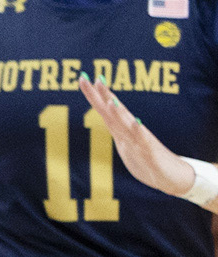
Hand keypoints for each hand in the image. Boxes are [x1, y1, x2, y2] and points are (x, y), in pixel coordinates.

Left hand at [83, 78, 198, 199]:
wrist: (172, 178)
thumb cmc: (147, 160)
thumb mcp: (126, 145)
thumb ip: (117, 129)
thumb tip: (106, 115)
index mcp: (123, 130)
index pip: (107, 110)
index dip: (96, 95)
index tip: (84, 78)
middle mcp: (132, 132)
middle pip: (115, 112)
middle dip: (104, 96)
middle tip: (94, 79)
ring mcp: (141, 142)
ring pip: (128, 125)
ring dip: (119, 113)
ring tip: (110, 100)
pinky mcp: (151, 155)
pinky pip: (144, 143)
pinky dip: (139, 133)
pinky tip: (136, 123)